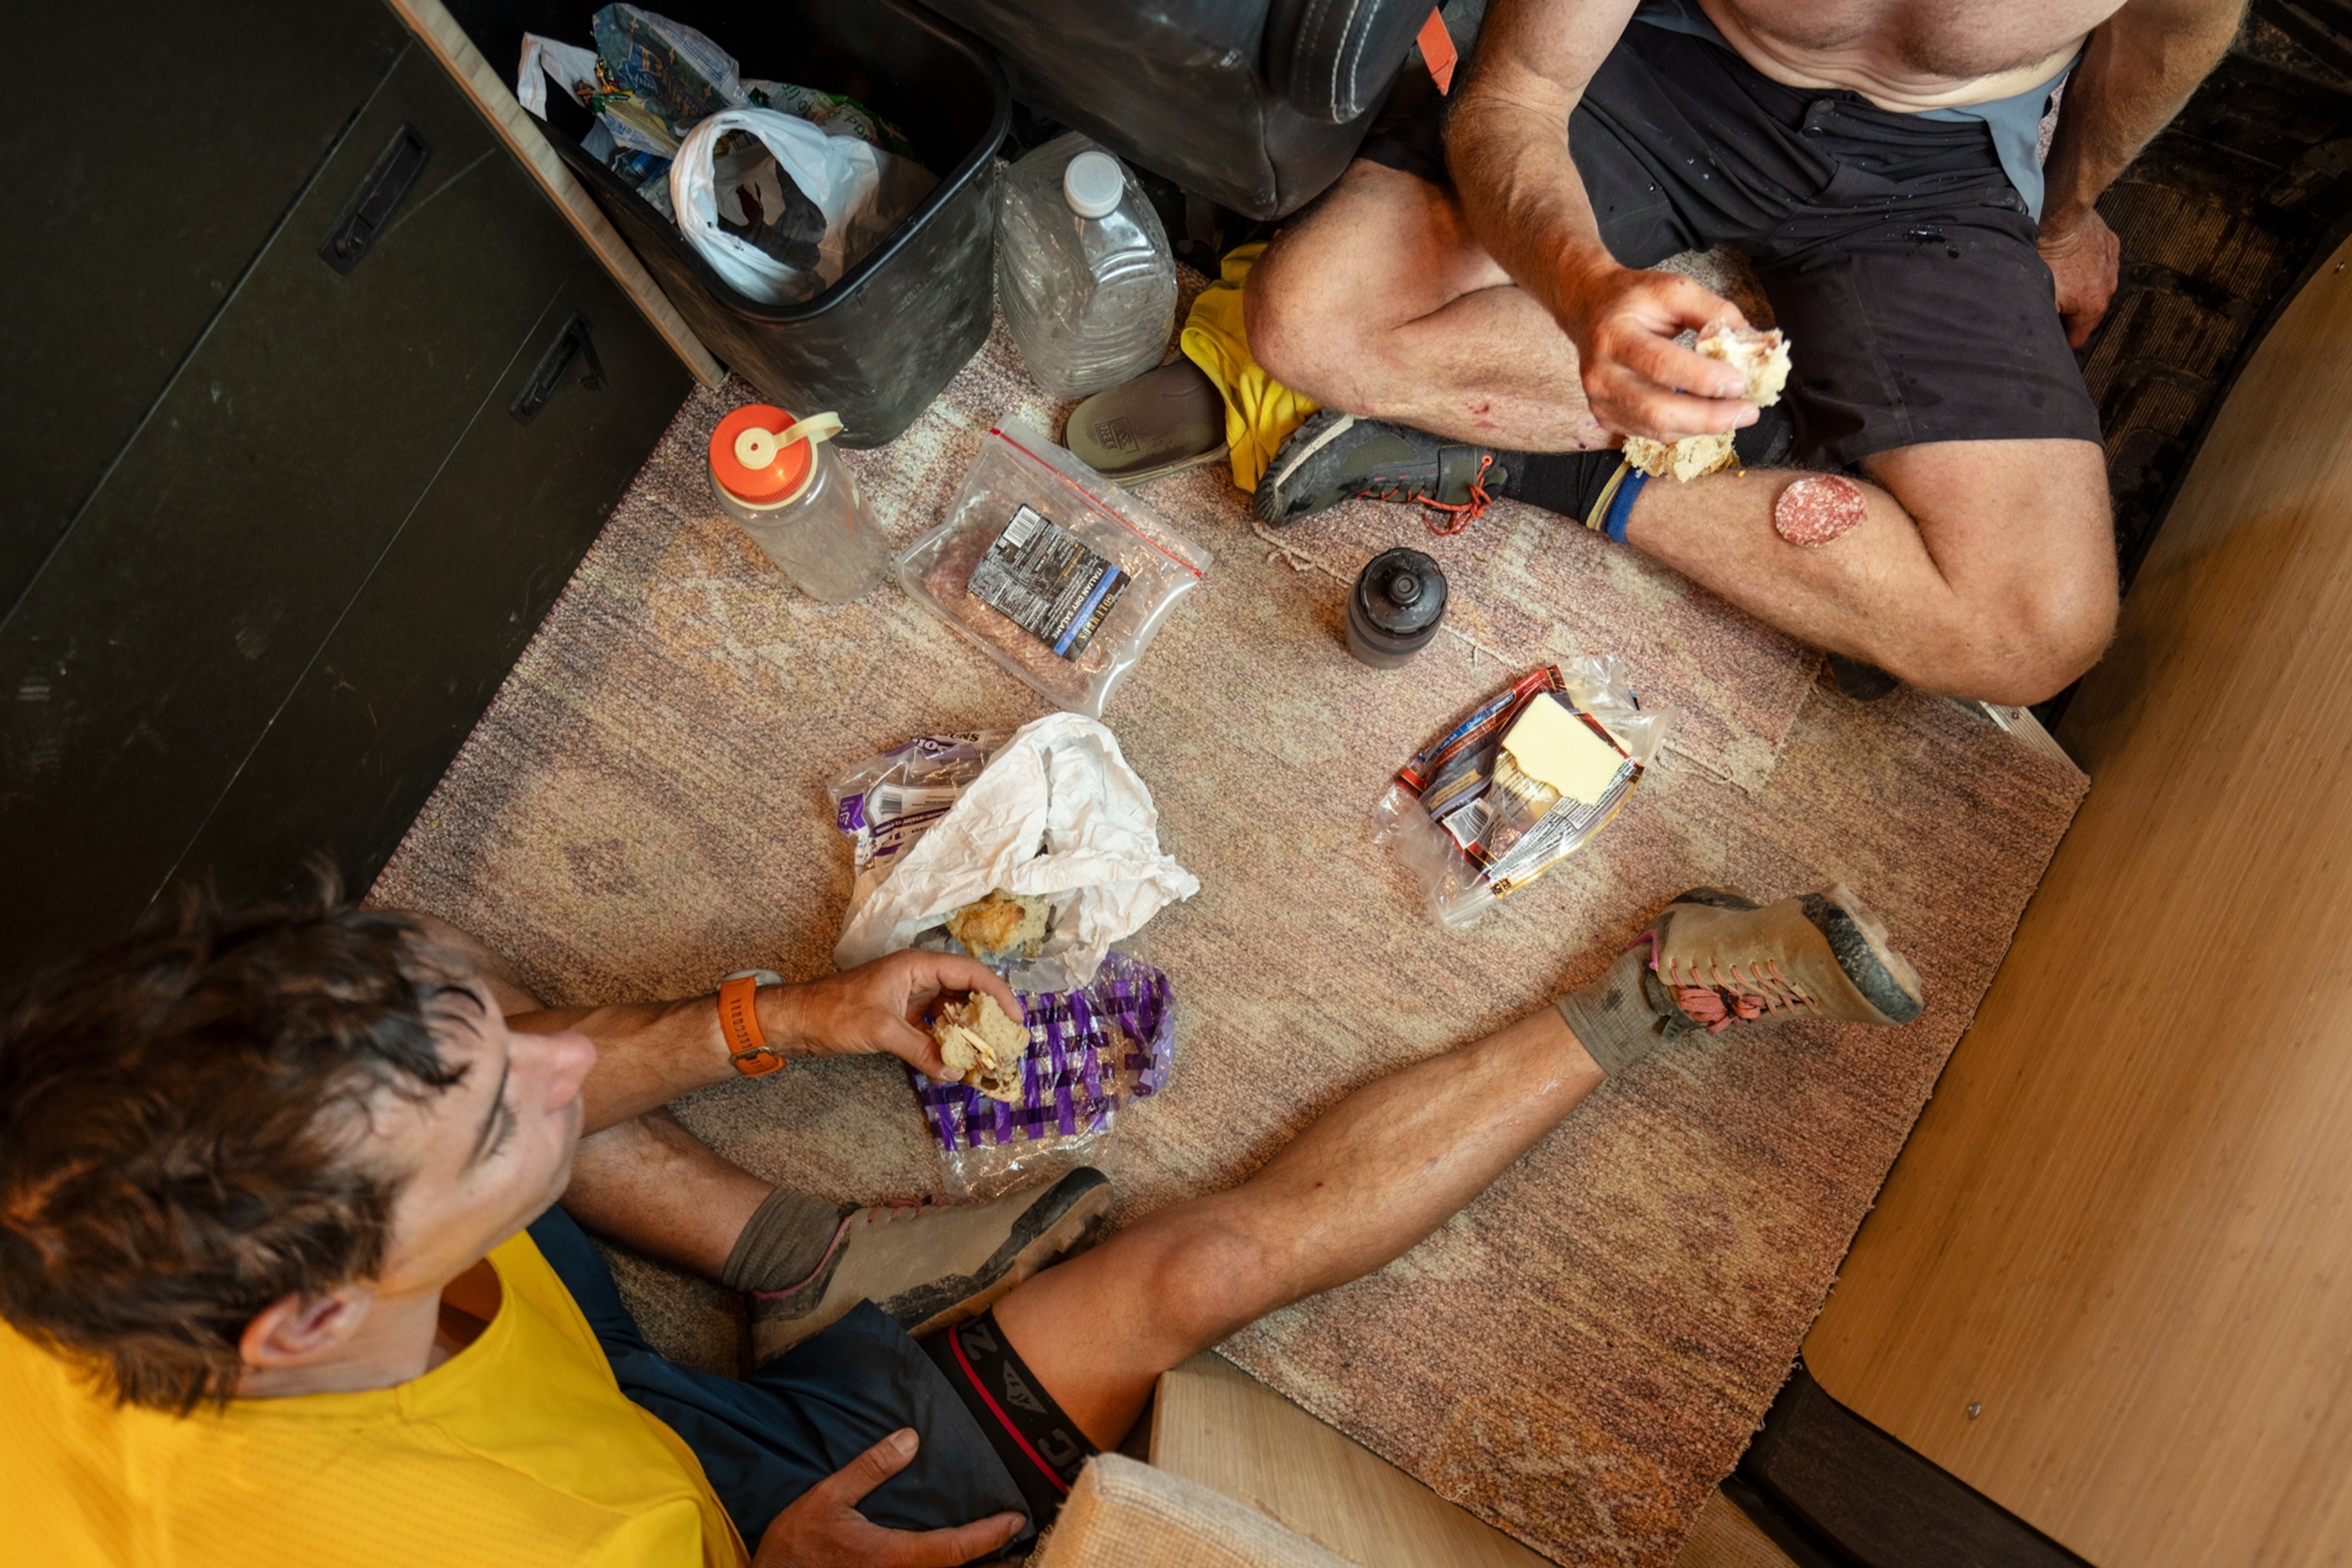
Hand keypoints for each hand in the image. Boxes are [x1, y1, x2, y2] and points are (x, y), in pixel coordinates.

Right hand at [753, 1428, 1025, 1567]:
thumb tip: (910, 1437)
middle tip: (1023, 1548)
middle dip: (995, 1564)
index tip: (1016, 1520)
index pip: (956, 1548)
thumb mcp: (827, 1498)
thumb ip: (870, 1467)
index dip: (991, 1535)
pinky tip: (948, 1565)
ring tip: (1000, 1561)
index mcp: (894, 1558)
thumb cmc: (795, 1547)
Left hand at [771, 951, 1023, 1077]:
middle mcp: (919, 976)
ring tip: (988, 1054)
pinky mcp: (902, 1014)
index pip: (970, 973)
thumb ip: (920, 1050)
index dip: (997, 993)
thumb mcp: (881, 1031)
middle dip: (988, 1015)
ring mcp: (910, 996)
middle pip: (966, 991)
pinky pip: (935, 1025)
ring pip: (952, 1009)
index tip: (1016, 1018)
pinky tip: (958, 1059)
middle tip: (1008, 1042)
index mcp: (917, 965)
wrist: (798, 1020)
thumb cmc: (834, 1013)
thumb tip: (954, 1072)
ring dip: (969, 1031)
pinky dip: (948, 1040)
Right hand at [1561, 264, 1756, 440]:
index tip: (1740, 383)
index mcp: (1614, 335)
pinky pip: (1651, 434)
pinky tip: (1705, 415)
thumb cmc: (1635, 299)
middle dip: (1709, 417)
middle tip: (1748, 412)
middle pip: (1657, 410)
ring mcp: (1599, 401)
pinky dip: (1684, 429)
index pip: (1661, 364)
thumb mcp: (1675, 289)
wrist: (1589, 308)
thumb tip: (1752, 343)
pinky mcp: (1605, 417)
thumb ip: (1714, 311)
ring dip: (1702, 427)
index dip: (1703, 378)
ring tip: (1735, 415)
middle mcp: (1601, 374)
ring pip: (1656, 429)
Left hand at [2038, 205, 2120, 348]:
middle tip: (2048, 305)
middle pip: (2086, 313)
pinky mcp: (2110, 245)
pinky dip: (2084, 264)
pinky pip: (2097, 261)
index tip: (2049, 339)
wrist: (2064, 217)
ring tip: (2058, 279)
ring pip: (2093, 286)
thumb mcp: (2040, 298)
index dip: (2060, 341)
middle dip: (2069, 314)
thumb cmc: (2049, 256)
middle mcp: (2108, 288)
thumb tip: (2043, 337)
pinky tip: (2069, 260)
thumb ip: (2045, 321)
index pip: (2077, 338)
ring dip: (2078, 287)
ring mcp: (2112, 265)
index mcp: (2093, 306)